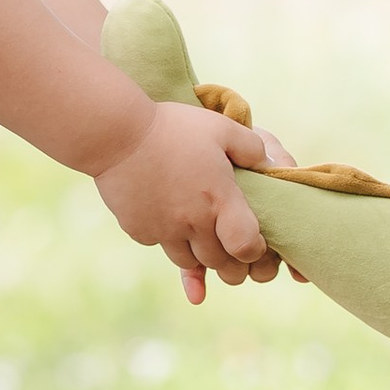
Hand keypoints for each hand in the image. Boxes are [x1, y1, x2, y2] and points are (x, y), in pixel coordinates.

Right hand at [94, 100, 278, 304]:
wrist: (116, 133)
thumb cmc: (173, 127)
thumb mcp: (220, 127)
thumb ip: (252, 148)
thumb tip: (272, 165)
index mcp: (218, 199)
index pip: (245, 247)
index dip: (254, 250)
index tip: (253, 240)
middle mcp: (192, 222)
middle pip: (219, 262)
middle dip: (230, 261)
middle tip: (232, 248)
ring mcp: (163, 230)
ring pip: (188, 262)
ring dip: (200, 255)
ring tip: (201, 236)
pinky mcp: (138, 230)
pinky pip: (159, 245)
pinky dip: (168, 240)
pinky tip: (168, 220)